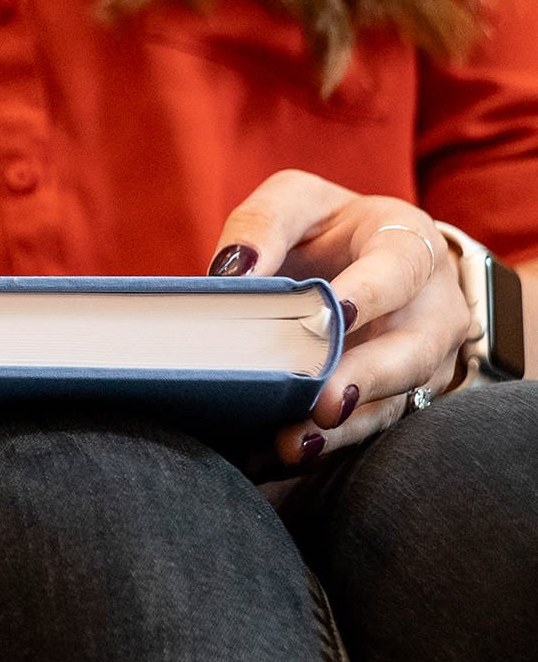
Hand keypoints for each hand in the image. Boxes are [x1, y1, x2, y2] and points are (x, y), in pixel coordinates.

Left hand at [211, 169, 472, 467]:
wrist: (371, 260)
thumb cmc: (328, 228)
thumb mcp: (296, 202)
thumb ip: (264, 224)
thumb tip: (231, 272)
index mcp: (409, 245)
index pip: (399, 267)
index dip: (370, 292)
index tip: (336, 313)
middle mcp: (430, 309)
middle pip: (411, 350)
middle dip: (367, 379)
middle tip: (322, 403)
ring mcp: (422, 361)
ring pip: (395, 401)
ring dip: (346, 429)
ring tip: (294, 445)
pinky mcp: (396, 399)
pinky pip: (368, 429)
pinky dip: (328, 448)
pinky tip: (278, 458)